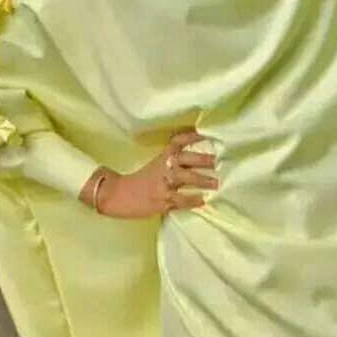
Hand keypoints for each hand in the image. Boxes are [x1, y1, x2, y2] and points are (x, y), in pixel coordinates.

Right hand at [84, 128, 218, 218]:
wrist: (118, 195)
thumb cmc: (141, 180)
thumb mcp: (156, 165)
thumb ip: (173, 161)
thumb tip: (196, 160)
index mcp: (163, 157)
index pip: (178, 141)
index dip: (192, 137)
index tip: (206, 134)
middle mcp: (164, 167)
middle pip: (187, 158)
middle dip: (204, 160)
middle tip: (218, 161)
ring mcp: (163, 183)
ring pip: (187, 178)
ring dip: (203, 181)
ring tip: (216, 183)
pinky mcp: (162, 200)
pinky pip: (181, 200)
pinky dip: (193, 200)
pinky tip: (203, 201)